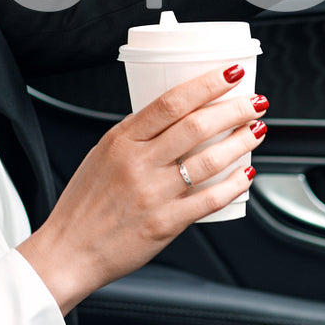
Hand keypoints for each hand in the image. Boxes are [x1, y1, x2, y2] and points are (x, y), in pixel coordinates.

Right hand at [16, 65, 267, 314]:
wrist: (69, 250)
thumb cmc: (84, 204)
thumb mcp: (102, 155)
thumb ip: (137, 138)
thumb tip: (176, 120)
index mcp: (121, 140)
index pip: (170, 102)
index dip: (206, 84)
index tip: (230, 74)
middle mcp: (137, 163)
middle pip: (196, 126)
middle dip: (233, 109)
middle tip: (254, 102)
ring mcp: (152, 194)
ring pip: (208, 161)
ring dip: (240, 143)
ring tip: (256, 131)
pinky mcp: (165, 224)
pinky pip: (208, 201)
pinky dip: (233, 186)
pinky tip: (245, 175)